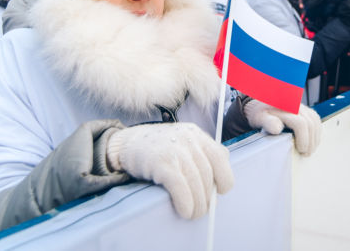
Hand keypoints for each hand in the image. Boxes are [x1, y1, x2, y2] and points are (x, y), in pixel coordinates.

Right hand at [106, 123, 233, 218]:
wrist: (126, 142)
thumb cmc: (158, 147)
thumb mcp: (183, 141)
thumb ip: (202, 154)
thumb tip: (221, 181)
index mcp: (197, 134)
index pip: (220, 156)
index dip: (224, 177)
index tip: (219, 191)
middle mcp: (189, 139)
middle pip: (208, 174)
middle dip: (207, 197)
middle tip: (203, 210)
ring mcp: (175, 149)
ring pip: (195, 182)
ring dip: (197, 204)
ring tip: (193, 214)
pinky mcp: (161, 162)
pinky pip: (180, 185)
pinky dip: (185, 201)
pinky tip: (185, 210)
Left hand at [243, 100, 321, 155]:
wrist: (260, 106)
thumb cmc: (260, 115)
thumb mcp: (259, 118)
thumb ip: (268, 122)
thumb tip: (277, 128)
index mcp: (285, 106)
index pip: (300, 124)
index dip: (303, 139)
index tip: (300, 150)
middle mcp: (296, 104)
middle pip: (310, 123)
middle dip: (310, 141)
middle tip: (306, 154)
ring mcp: (301, 106)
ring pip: (315, 121)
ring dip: (315, 137)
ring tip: (310, 149)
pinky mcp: (305, 109)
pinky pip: (316, 120)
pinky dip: (316, 132)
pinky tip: (312, 141)